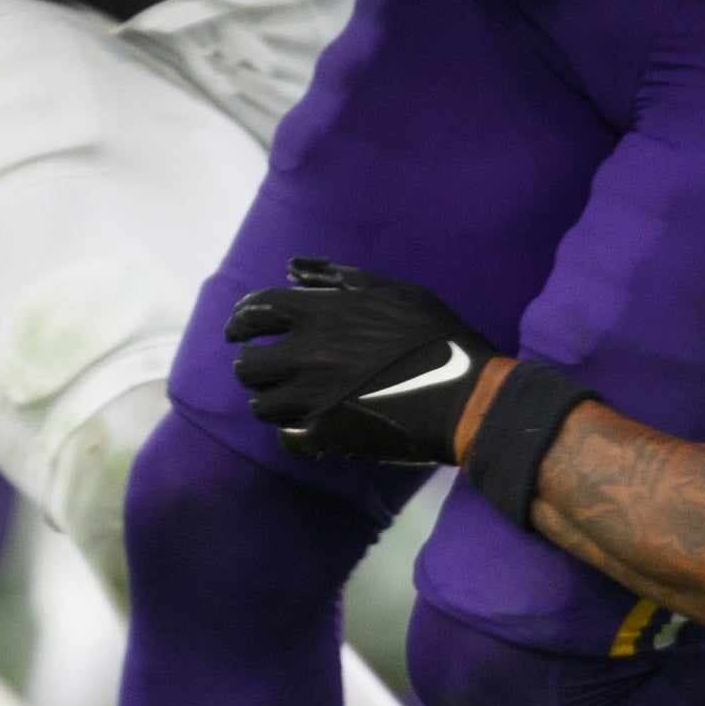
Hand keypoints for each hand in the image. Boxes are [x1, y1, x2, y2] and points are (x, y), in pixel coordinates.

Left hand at [229, 260, 499, 469]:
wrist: (465, 395)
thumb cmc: (435, 334)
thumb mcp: (392, 290)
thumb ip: (337, 277)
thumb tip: (291, 267)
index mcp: (320, 313)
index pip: (254, 311)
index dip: (240, 320)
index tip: (239, 330)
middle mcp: (307, 354)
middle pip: (247, 364)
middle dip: (254, 364)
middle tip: (269, 367)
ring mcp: (313, 398)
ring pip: (260, 405)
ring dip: (270, 400)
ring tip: (291, 397)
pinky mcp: (326, 435)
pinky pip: (287, 438)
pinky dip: (294, 433)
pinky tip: (311, 425)